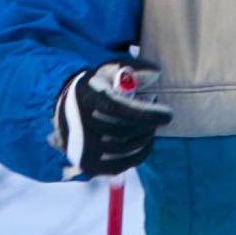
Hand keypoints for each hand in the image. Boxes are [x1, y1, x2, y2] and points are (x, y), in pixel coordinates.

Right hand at [53, 59, 170, 177]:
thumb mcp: (110, 71)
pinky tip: (144, 141)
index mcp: (86, 99)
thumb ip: (133, 68)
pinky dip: (139, 154)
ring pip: (127, 149)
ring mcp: (83, 150)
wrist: (67, 112)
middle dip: (148, 124)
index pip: (119, 110)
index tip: (168, 114)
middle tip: (157, 116)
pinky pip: (123, 165)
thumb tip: (156, 72)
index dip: (147, 114)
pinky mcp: (88, 166)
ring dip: (145, 137)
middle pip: (125, 131)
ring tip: (148, 125)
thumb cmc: (96, 89)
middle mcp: (80, 127)